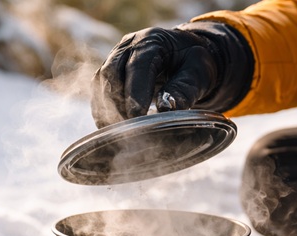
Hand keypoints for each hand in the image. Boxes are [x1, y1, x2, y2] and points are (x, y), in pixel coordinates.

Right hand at [91, 22, 251, 127]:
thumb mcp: (198, 73)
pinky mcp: (109, 73)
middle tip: (131, 130)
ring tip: (122, 133)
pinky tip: (115, 129)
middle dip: (118, 104)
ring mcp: (115, 58)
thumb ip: (184, 89)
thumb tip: (167, 109)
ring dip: (108, 109)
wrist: (185, 55)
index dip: (135, 93)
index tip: (137, 118)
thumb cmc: (193, 63)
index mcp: (151, 41)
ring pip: (100, 83)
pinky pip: (98, 92)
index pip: (137, 67)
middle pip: (111, 73)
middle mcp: (128, 46)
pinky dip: (104, 112)